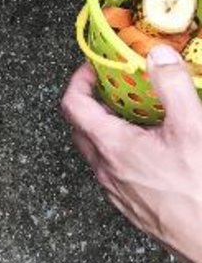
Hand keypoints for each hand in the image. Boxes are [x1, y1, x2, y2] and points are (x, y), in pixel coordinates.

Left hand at [62, 48, 201, 262]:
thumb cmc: (197, 192)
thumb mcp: (190, 129)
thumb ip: (172, 87)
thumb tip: (158, 57)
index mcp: (111, 147)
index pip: (73, 105)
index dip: (79, 80)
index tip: (95, 68)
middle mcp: (105, 170)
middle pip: (80, 127)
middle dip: (91, 101)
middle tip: (114, 87)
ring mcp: (116, 190)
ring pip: (97, 151)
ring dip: (107, 127)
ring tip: (137, 115)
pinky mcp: (129, 205)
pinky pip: (113, 171)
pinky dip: (121, 151)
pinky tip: (152, 149)